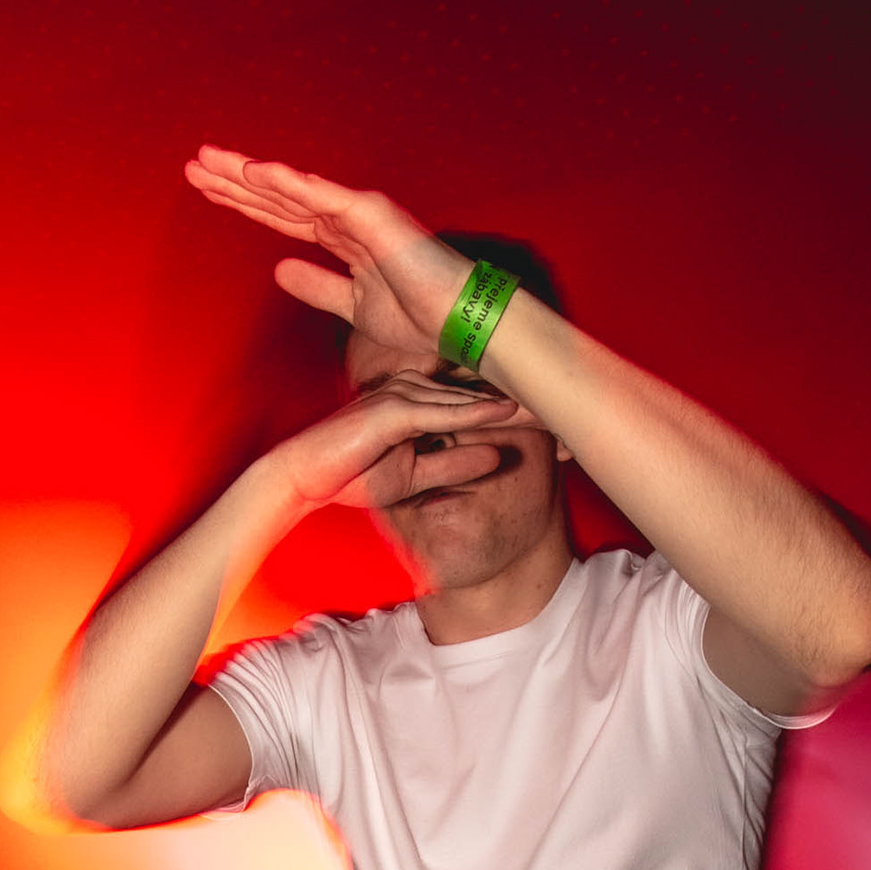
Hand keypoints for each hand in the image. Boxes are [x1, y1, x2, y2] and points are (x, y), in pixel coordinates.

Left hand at [185, 147, 471, 369]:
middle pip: (278, 197)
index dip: (244, 202)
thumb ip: (318, 287)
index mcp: (341, 239)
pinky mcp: (372, 214)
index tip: (206, 189)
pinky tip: (256, 171)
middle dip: (234, 181)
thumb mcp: (353, 307)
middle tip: (193, 163)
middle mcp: (345, 218)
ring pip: (292, 189)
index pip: (282, 216)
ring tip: (210, 159)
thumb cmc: (419, 316)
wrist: (460, 322)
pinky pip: (322, 196)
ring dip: (249, 173)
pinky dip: (289, 183)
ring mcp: (358, 212)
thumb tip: (279, 269)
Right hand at [259, 364, 530, 517]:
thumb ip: (454, 464)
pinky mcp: (390, 410)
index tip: (552, 421)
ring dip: (505, 406)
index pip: (471, 403)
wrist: (305, 480)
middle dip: (518, 402)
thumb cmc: (351, 475)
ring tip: (547, 408)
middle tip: (565, 408)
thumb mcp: (416, 476)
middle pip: (475, 394)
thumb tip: (496, 457)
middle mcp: (411, 388)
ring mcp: (400, 394)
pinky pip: (439, 413)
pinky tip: (504, 414)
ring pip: (464, 400)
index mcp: (416, 399)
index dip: (510, 412)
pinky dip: (473, 415)